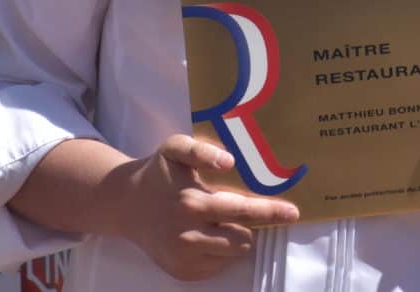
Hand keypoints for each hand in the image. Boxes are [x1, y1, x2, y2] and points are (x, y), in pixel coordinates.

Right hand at [115, 135, 299, 281]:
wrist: (126, 204)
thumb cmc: (159, 172)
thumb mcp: (176, 148)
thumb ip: (202, 150)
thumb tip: (229, 161)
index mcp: (191, 203)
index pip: (241, 211)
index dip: (270, 212)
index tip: (293, 212)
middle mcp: (188, 235)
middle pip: (243, 239)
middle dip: (252, 225)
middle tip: (252, 212)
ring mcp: (184, 258)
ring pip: (233, 253)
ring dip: (236, 237)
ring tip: (220, 219)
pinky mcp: (182, 272)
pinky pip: (218, 265)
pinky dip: (220, 250)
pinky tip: (206, 233)